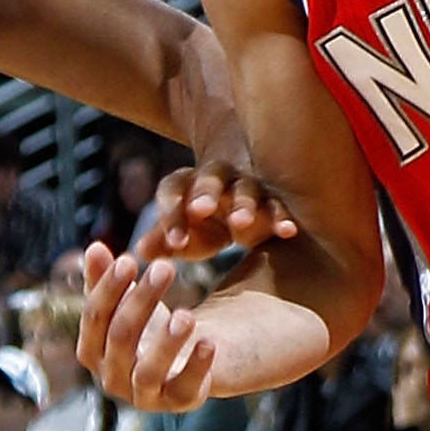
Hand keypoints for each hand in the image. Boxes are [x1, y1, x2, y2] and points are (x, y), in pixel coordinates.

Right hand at [78, 242, 215, 410]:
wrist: (179, 360)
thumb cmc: (144, 326)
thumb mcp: (126, 301)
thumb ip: (106, 278)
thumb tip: (95, 247)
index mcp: (92, 350)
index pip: (94, 317)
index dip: (109, 288)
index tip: (129, 259)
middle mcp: (111, 377)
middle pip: (121, 337)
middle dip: (142, 301)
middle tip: (165, 268)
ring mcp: (143, 395)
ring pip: (147, 370)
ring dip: (167, 342)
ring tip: (186, 314)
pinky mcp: (177, 402)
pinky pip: (185, 388)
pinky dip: (197, 366)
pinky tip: (210, 342)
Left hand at [133, 161, 300, 263]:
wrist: (234, 206)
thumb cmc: (199, 224)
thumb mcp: (181, 232)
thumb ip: (162, 239)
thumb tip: (140, 252)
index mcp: (185, 184)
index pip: (173, 191)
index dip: (172, 214)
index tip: (173, 243)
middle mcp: (215, 179)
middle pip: (209, 179)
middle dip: (205, 193)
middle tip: (200, 209)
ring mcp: (245, 187)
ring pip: (245, 190)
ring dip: (243, 204)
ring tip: (241, 223)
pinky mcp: (271, 201)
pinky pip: (277, 206)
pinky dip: (283, 217)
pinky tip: (289, 231)